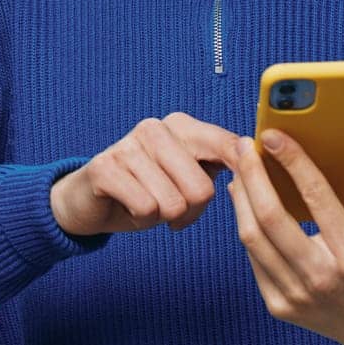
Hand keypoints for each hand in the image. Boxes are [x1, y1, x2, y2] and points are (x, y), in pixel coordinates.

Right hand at [52, 112, 239, 236]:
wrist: (89, 200)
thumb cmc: (147, 190)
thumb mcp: (186, 177)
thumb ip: (216, 167)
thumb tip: (252, 165)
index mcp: (181, 126)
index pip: (227, 146)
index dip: (244, 171)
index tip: (254, 184)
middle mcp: (156, 128)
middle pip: (202, 189)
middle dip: (190, 212)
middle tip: (172, 209)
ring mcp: (128, 145)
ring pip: (173, 204)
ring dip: (162, 216)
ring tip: (148, 204)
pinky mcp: (105, 167)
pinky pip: (146, 208)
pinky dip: (141, 218)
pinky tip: (129, 206)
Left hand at [228, 113, 343, 344]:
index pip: (316, 197)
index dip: (292, 160)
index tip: (273, 135)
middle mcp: (322, 279)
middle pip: (270, 218)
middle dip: (252, 175)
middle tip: (244, 146)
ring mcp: (297, 297)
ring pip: (253, 239)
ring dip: (241, 199)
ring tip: (241, 170)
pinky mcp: (281, 307)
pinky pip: (254, 260)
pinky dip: (247, 227)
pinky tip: (247, 203)